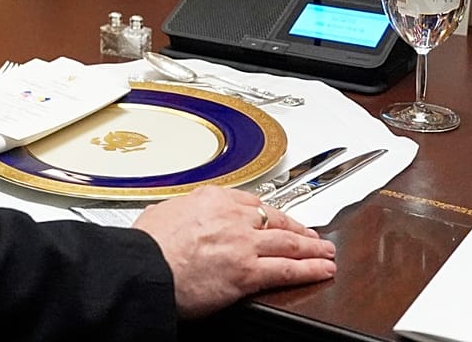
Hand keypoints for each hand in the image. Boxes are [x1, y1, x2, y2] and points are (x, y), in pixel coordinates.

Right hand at [133, 185, 335, 318]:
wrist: (145, 269)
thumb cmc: (146, 248)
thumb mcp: (160, 214)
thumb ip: (175, 213)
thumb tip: (170, 215)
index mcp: (212, 198)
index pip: (253, 203)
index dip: (272, 213)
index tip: (279, 218)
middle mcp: (233, 217)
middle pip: (276, 220)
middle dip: (299, 229)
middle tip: (313, 235)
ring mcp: (244, 243)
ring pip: (289, 243)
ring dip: (313, 248)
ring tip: (327, 252)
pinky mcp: (248, 272)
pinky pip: (287, 270)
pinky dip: (310, 269)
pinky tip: (322, 270)